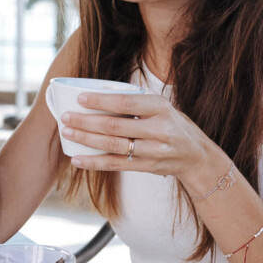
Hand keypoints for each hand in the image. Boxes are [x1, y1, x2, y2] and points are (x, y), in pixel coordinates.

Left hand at [59, 91, 210, 177]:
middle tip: (65, 117)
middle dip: (86, 121)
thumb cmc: (172, 125)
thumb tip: (96, 95)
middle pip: (115, 125)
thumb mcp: (162, 108)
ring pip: (113, 145)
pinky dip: (94, 162)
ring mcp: (154, 150)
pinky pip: (116, 165)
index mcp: (160, 107)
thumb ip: (136, 103)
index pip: (126, 102)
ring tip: (67, 132)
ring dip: (86, 139)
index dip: (101, 101)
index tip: (80, 98)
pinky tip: (77, 159)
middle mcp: (159, 129)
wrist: (197, 156)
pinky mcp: (148, 167)